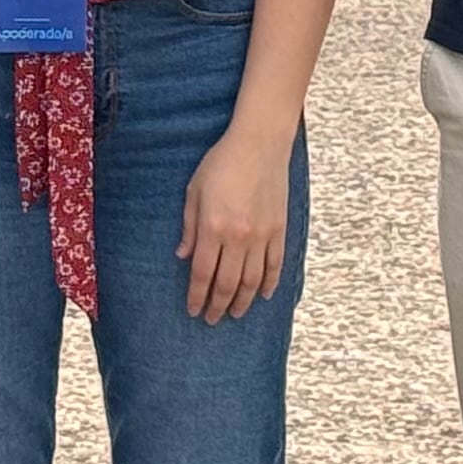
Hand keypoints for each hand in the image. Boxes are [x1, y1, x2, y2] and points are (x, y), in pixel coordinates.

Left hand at [176, 125, 292, 324]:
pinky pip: (275, 265)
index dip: (197, 296)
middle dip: (218, 306)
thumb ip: (189, 227)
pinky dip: (270, 284)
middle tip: (211, 319)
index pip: (203, 274)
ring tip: (234, 313)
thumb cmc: (221, 163)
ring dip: (242, 301)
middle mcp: (238, 237)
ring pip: (253, 281)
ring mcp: (262, 235)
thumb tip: (183, 257)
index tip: (193, 311)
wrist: (259, 143)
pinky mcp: (279, 230)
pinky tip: (264, 296)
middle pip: (227, 283)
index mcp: (213, 228)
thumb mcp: (194, 191)